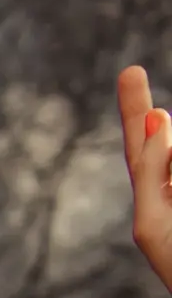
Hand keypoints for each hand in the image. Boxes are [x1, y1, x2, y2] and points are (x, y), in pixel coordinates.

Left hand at [120, 65, 171, 295]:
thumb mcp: (154, 223)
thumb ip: (153, 172)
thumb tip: (157, 117)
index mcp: (158, 201)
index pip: (141, 152)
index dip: (134, 114)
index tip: (131, 74)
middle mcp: (171, 188)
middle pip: (160, 144)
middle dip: (138, 113)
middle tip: (130, 73)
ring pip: (171, 147)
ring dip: (165, 148)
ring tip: (148, 126)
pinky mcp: (171, 196)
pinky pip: (171, 170)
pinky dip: (168, 161)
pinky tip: (162, 151)